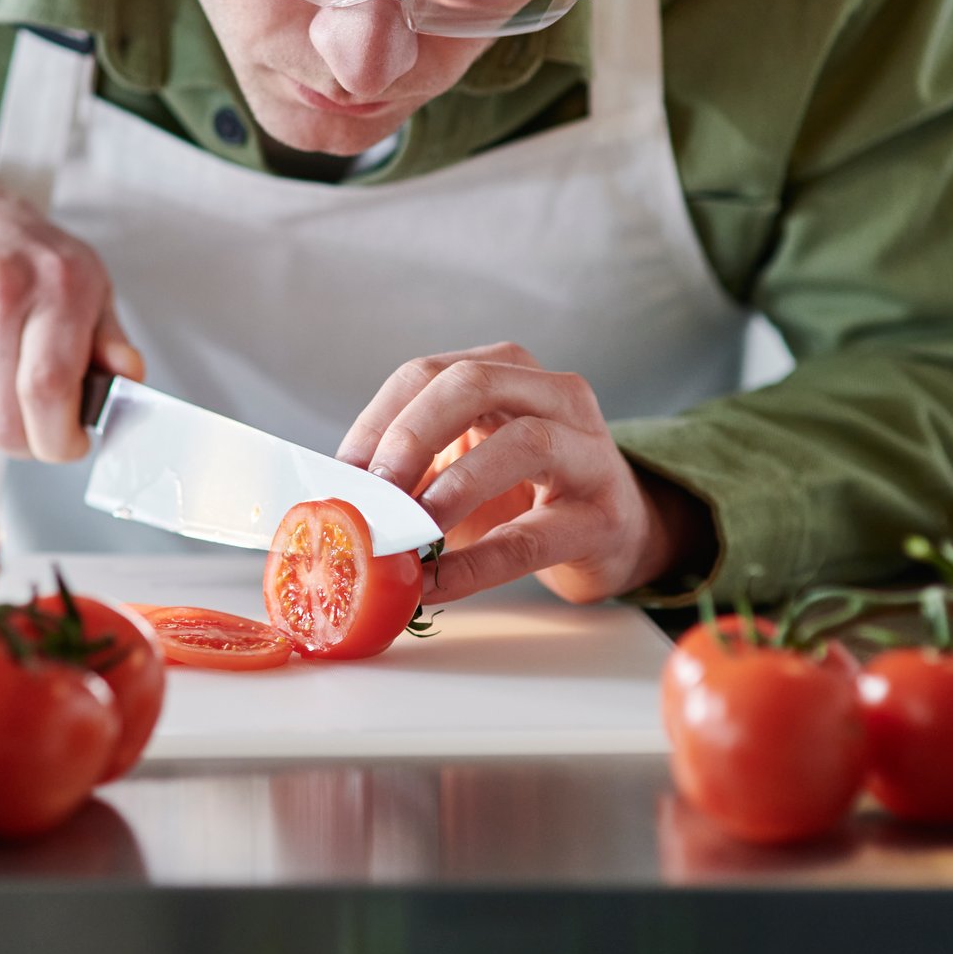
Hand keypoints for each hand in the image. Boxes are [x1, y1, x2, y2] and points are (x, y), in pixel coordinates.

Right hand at [0, 131, 141, 459]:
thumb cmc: (10, 245)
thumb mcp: (81, 273)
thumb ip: (108, 335)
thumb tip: (128, 377)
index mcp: (53, 281)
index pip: (49, 389)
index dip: (62, 437)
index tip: (72, 440)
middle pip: (8, 422)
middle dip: (32, 442)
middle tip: (41, 424)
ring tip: (3, 385)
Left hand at [335, 342, 712, 605]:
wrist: (616, 532)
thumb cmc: (525, 492)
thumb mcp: (465, 461)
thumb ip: (412, 468)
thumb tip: (336, 498)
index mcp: (507, 369)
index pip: (426, 373)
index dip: (376, 421)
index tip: (340, 475)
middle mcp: (554, 393)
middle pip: (472, 385)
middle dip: (411, 437)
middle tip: (374, 493)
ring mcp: (589, 449)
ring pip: (524, 443)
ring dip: (453, 490)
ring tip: (411, 534)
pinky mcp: (605, 514)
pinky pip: (536, 534)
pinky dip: (478, 563)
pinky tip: (438, 584)